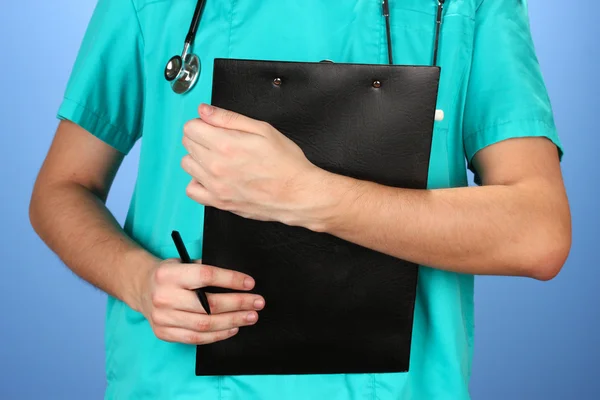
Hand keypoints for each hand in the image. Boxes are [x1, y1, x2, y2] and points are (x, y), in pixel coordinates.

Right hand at [139, 258, 264, 344]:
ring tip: (250, 317)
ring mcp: (162, 318)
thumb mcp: (183, 262)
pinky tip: (233, 328)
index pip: (206, 276)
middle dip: (238, 304)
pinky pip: (195, 338)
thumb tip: (239, 281)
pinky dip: (218, 335)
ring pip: (204, 325)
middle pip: (208, 305)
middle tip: (257, 302)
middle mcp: (163, 297)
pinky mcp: (163, 333)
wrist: (141, 287)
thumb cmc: (171, 274)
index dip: (231, 280)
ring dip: (232, 321)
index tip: (250, 283)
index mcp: (169, 274)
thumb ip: (205, 269)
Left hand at [181, 104, 333, 229]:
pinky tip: (210, 176)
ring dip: (198, 158)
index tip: (212, 126)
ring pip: (187, 165)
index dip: (202, 123)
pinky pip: (191, 190)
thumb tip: (205, 110)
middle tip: (220, 140)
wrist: (297, 193)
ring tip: (217, 158)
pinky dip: (197, 182)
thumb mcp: (263, 130)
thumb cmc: (286, 163)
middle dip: (200, 137)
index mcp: (226, 145)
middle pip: (187, 144)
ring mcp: (215, 186)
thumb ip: (229, 118)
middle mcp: (216, 166)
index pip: (191, 127)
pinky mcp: (219, 202)